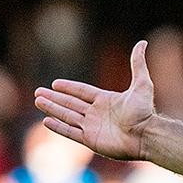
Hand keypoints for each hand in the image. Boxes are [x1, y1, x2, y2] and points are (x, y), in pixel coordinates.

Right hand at [33, 40, 154, 159]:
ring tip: (38, 101)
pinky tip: (46, 121)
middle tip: (38, 92)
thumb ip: (138, 64)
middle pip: (71, 103)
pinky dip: (58, 127)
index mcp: (106, 100)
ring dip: (52, 108)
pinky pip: (70, 132)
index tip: (55, 83)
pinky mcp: (90, 140)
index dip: (69, 87)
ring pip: (67, 116)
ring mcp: (93, 127)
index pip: (83, 92)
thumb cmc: (144, 112)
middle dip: (55, 98)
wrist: (144, 136)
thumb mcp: (142, 84)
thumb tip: (142, 42)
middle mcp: (97, 113)